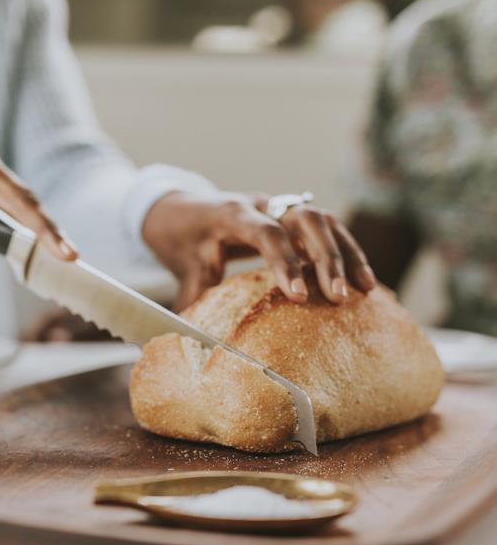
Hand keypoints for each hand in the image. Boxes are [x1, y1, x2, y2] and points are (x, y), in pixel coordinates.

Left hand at [142, 191, 376, 308]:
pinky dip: (347, 252)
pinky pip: (329, 229)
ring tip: (365, 289)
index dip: (284, 261)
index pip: (265, 232)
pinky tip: (363, 281)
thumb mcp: (183, 266)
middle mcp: (262, 205)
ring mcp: (281, 206)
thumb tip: (198, 339)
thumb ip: (195, 299)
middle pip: (305, 219)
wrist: (181, 209)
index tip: (298, 296)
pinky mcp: (294, 216)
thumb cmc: (183, 240)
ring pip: (323, 220)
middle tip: (338, 297)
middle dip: (326, 257)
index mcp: (232, 214)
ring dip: (346, 253)